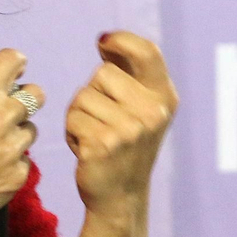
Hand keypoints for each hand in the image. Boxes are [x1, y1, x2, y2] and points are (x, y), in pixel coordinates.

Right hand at [0, 50, 45, 227]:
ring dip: (15, 131)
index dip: (14, 60)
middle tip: (9, 104)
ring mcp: (12, 150)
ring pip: (30, 130)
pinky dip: (10, 161)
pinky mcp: (17, 176)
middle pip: (36, 94)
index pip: (13, 60)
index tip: (12, 67)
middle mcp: (2, 119)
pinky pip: (23, 160)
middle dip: (25, 95)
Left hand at [64, 32, 178, 217]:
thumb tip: (105, 40)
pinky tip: (87, 149)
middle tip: (105, 120)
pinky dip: (72, 132)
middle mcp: (151, 112)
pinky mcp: (103, 144)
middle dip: (94, 91)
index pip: (147, 52)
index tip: (103, 43)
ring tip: (96, 135)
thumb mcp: (141, 109)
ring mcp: (128, 130)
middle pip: (102, 72)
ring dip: (80, 114)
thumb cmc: (126, 146)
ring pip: (83, 96)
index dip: (122, 40)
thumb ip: (130, 75)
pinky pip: (72, 118)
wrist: (121, 196)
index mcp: (164, 98)